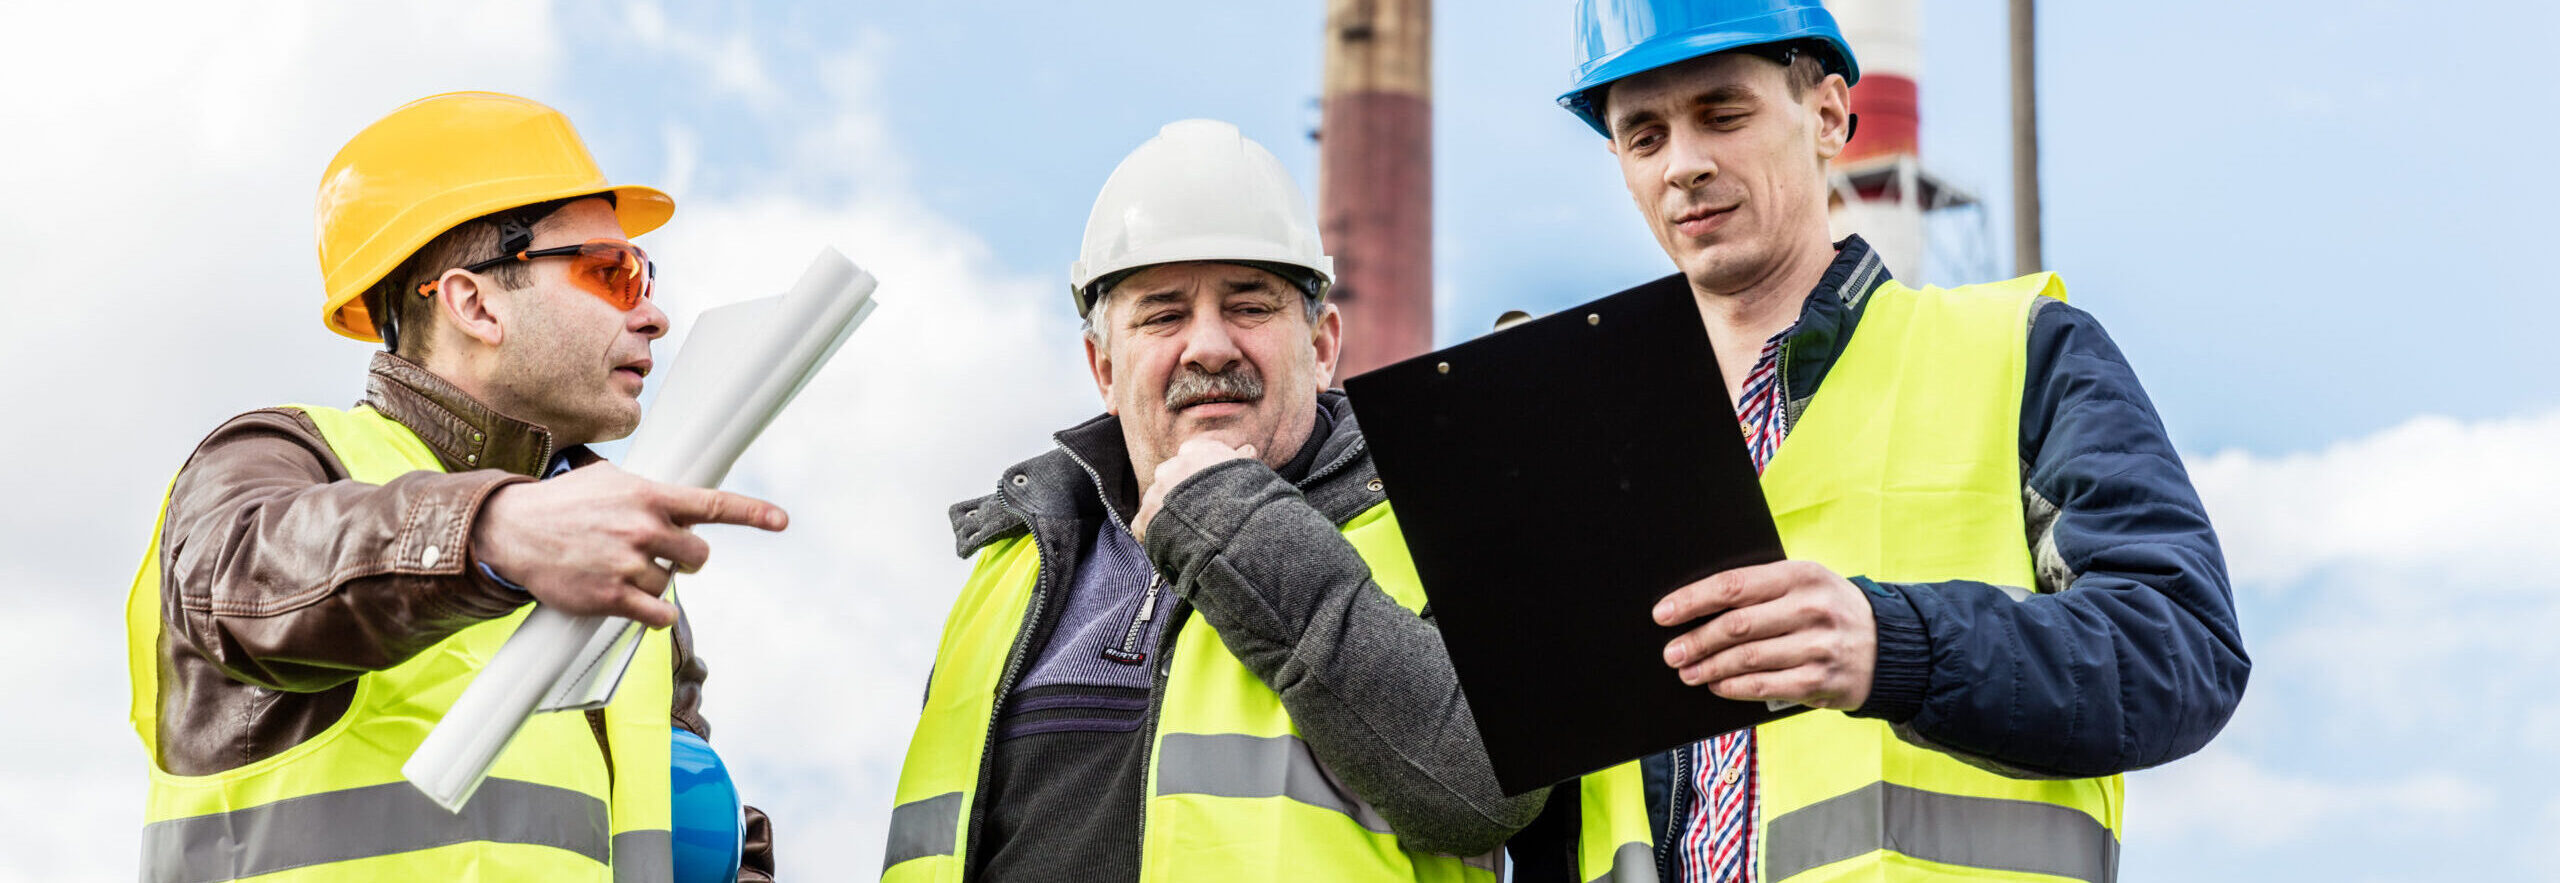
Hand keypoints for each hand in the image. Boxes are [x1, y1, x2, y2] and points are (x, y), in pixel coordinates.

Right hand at [470, 463, 788, 627]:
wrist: (512, 530)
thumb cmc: (566, 503)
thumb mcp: (611, 480)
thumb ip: (652, 492)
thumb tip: (683, 503)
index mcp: (649, 495)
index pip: (711, 504)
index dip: (752, 513)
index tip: (782, 520)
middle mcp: (643, 528)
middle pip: (699, 554)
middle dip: (685, 557)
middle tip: (656, 551)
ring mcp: (628, 564)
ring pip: (671, 584)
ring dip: (652, 582)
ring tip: (617, 567)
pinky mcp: (612, 597)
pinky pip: (658, 615)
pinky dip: (653, 615)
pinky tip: (635, 603)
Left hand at [1132, 437, 1257, 541]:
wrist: (1230, 530)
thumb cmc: (1246, 498)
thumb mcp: (1250, 472)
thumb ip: (1243, 459)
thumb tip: (1247, 450)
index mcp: (1197, 453)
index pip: (1190, 453)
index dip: (1197, 470)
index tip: (1205, 483)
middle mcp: (1172, 468)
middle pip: (1169, 475)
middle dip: (1177, 490)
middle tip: (1195, 510)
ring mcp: (1155, 493)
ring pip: (1156, 500)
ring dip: (1166, 513)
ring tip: (1184, 532)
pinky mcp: (1145, 519)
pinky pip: (1143, 525)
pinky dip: (1152, 535)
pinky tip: (1170, 545)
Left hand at [1652, 560, 1874, 709]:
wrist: (1887, 645)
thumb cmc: (1828, 609)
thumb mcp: (1804, 584)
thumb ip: (1761, 590)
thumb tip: (1698, 607)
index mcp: (1801, 575)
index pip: (1734, 586)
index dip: (1693, 601)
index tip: (1663, 614)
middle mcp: (1811, 609)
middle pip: (1736, 626)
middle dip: (1695, 641)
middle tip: (1671, 653)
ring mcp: (1818, 646)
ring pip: (1747, 659)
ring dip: (1709, 667)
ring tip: (1687, 671)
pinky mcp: (1821, 681)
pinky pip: (1765, 686)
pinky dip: (1734, 687)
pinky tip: (1716, 685)